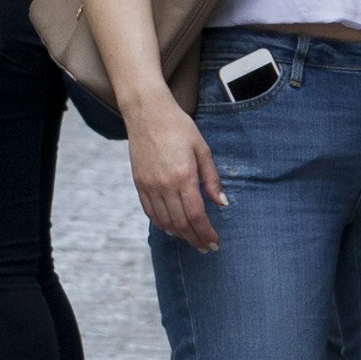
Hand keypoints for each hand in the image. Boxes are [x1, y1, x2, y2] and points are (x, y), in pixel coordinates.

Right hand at [127, 88, 226, 249]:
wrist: (147, 113)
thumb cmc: (179, 127)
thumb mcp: (202, 149)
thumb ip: (212, 178)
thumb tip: (222, 203)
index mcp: (183, 176)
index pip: (196, 215)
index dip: (206, 232)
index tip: (214, 242)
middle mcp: (164, 185)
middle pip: (180, 223)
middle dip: (195, 238)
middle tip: (205, 247)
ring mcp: (149, 186)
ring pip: (164, 222)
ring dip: (179, 235)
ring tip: (192, 239)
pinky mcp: (139, 184)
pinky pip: (150, 212)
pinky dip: (162, 224)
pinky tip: (172, 228)